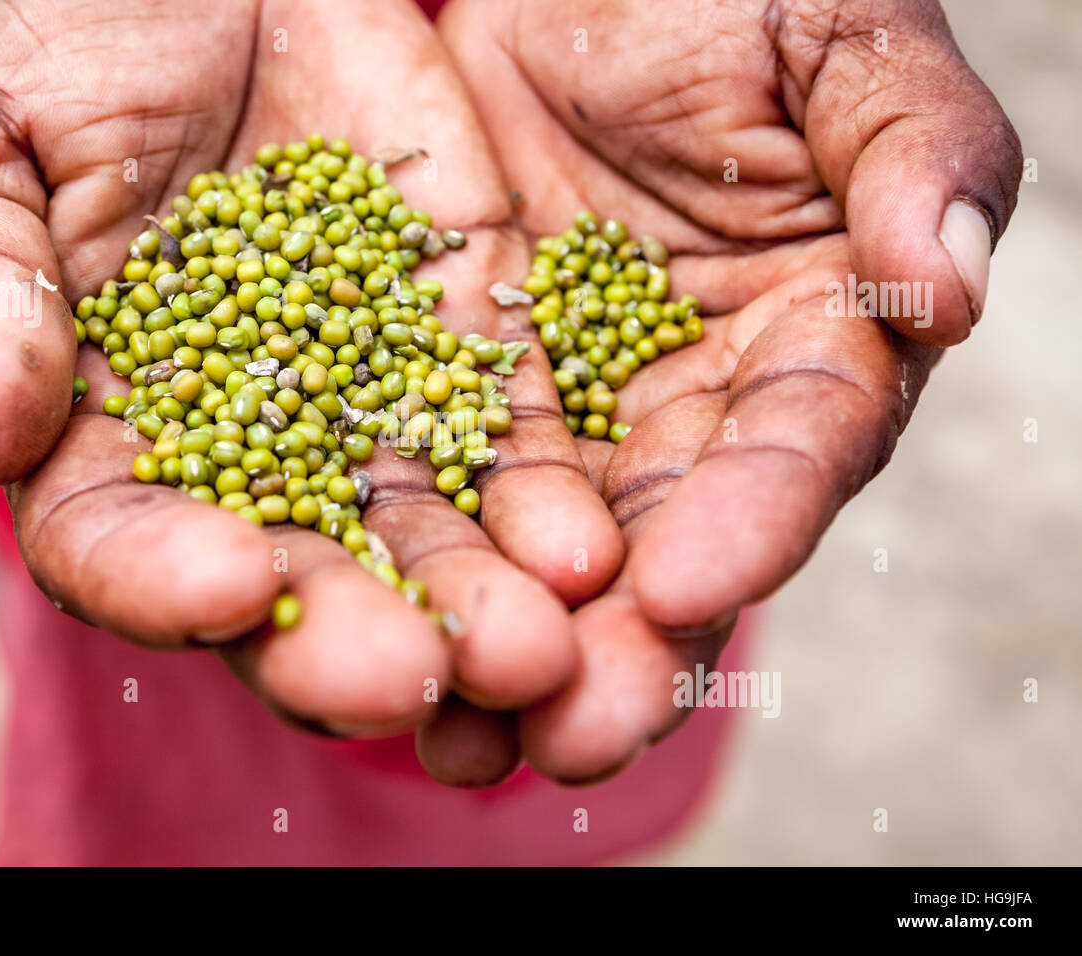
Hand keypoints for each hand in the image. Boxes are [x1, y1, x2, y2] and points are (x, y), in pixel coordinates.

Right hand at [0, 0, 624, 736]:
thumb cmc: (84, 35)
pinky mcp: (466, 353)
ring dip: (473, 605)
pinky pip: (512, 445)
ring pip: (418, 539)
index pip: (118, 544)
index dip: (163, 579)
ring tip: (533, 652)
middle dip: (348, 637)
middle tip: (412, 674)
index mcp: (105, 427)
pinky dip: (549, 506)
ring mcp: (367, 410)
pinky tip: (588, 555)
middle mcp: (245, 450)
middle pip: (290, 579)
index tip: (231, 582)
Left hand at [427, 0, 1021, 780]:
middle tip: (573, 736)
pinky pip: (441, 480)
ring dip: (512, 644)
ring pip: (551, 545)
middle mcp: (697, 397)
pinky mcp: (467, 381)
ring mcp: (579, 402)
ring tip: (465, 737)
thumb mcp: (837, 37)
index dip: (753, 518)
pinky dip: (420, 561)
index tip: (686, 583)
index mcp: (813, 333)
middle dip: (627, 644)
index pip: (798, 444)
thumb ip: (911, 149)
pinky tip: (383, 637)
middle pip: (673, 539)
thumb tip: (946, 288)